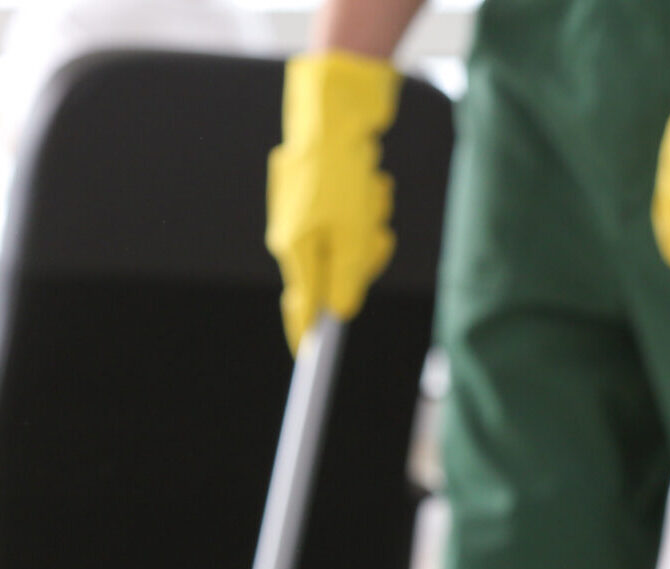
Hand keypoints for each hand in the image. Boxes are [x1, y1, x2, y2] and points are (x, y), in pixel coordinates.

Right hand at [266, 51, 401, 351]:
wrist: (337, 110)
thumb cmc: (338, 171)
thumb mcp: (350, 230)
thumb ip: (348, 276)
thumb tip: (342, 310)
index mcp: (294, 249)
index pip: (299, 306)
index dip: (305, 332)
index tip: (307, 357)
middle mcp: (296, 235)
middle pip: (334, 272)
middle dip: (362, 258)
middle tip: (375, 235)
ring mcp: (309, 214)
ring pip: (350, 242)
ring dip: (370, 224)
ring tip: (371, 195)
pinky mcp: (325, 194)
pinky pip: (353, 216)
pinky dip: (367, 204)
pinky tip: (368, 181)